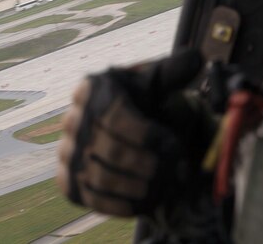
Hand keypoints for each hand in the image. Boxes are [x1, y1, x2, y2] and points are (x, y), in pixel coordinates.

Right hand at [55, 49, 207, 216]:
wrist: (124, 131)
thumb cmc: (141, 103)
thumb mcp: (155, 85)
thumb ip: (173, 71)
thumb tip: (196, 57)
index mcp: (90, 90)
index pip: (115, 117)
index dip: (149, 136)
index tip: (175, 146)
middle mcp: (72, 121)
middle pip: (110, 150)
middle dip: (149, 165)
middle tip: (177, 173)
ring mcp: (67, 153)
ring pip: (101, 177)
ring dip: (140, 188)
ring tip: (167, 187)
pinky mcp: (68, 182)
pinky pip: (92, 198)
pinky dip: (122, 205)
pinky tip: (147, 201)